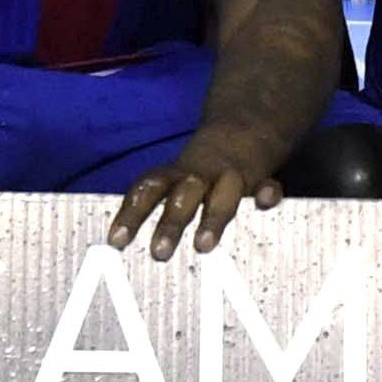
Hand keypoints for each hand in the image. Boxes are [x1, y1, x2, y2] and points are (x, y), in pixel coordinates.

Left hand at [110, 128, 286, 257]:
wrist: (245, 127)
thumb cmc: (200, 174)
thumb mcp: (175, 181)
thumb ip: (155, 209)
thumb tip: (118, 245)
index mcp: (174, 176)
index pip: (147, 191)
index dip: (130, 215)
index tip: (115, 242)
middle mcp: (200, 176)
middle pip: (183, 195)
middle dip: (171, 223)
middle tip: (158, 254)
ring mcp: (231, 177)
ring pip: (222, 194)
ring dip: (212, 217)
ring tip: (203, 245)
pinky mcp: (260, 179)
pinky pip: (266, 185)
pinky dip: (265, 194)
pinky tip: (264, 204)